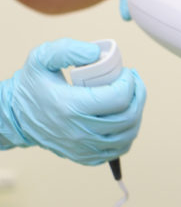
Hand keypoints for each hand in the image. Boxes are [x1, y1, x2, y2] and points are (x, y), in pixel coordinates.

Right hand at [0, 39, 146, 165]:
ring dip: (136, 112)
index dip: (130, 82)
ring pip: (128, 134)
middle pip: (128, 117)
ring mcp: (84, 147)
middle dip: (138, 95)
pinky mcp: (87, 157)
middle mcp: (80, 131)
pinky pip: (120, 148)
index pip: (118, 97)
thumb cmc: (32, 87)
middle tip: (134, 81)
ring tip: (132, 97)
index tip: (127, 72)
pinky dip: (128, 132)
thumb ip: (68, 50)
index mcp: (70, 106)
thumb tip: (97, 54)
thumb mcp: (42, 58)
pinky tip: (124, 116)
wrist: (16, 117)